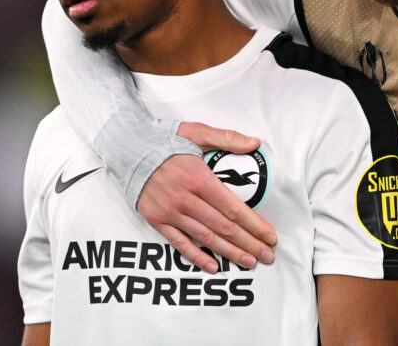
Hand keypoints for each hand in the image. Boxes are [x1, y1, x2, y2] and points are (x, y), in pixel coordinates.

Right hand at [135, 122, 277, 272]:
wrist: (127, 148)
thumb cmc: (165, 140)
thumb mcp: (197, 131)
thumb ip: (227, 138)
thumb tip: (254, 143)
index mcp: (199, 177)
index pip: (233, 207)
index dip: (254, 224)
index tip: (269, 235)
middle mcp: (186, 198)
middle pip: (224, 226)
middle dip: (248, 242)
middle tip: (266, 255)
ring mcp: (170, 212)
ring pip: (206, 237)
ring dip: (229, 252)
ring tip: (249, 262)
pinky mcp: (157, 220)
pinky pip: (179, 243)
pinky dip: (197, 256)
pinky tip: (213, 266)